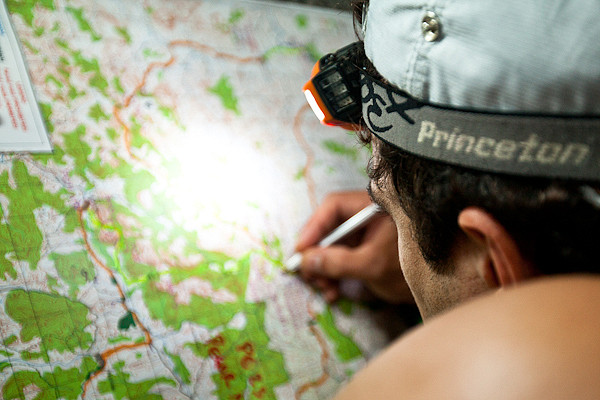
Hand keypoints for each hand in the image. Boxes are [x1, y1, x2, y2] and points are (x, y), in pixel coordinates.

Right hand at [295, 191, 413, 303]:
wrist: (444, 286)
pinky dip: (335, 274)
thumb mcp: (372, 265)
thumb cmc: (412, 268)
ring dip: (324, 269)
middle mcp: (368, 216)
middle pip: (330, 227)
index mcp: (373, 207)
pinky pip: (343, 257)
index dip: (313, 228)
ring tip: (325, 289)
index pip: (334, 206)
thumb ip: (338, 262)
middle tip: (309, 276)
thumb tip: (306, 261)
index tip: (300, 251)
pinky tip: (333, 292)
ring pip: (334, 245)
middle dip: (317, 254)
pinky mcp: (368, 250)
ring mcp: (368, 233)